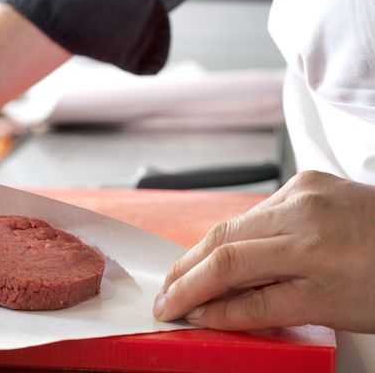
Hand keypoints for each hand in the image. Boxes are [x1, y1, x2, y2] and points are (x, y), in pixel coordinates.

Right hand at [153, 170, 374, 332]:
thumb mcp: (325, 310)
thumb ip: (260, 309)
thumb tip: (209, 312)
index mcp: (314, 252)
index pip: (230, 270)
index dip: (191, 292)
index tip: (171, 309)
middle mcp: (304, 213)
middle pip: (222, 239)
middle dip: (186, 270)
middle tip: (167, 293)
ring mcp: (304, 191)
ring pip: (234, 223)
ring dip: (205, 252)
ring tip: (189, 277)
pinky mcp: (305, 180)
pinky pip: (256, 210)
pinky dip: (238, 234)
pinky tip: (230, 252)